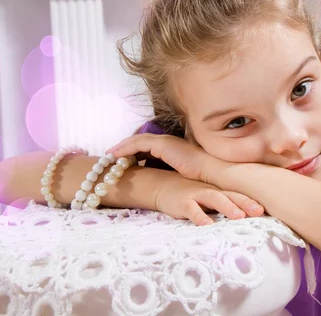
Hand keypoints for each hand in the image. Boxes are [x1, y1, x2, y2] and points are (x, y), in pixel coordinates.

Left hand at [106, 133, 225, 183]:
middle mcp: (167, 141)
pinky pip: (138, 144)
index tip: (122, 158)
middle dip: (124, 147)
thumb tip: (160, 180)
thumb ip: (170, 173)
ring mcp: (165, 141)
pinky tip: (115, 155)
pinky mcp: (162, 145)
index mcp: (172, 146)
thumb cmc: (201, 176)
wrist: (212, 171)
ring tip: (109, 155)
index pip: (147, 145)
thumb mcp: (182, 174)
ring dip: (121, 147)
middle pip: (139, 141)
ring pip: (136, 140)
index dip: (134, 150)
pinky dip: (125, 148)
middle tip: (109, 155)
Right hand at [156, 173, 264, 225]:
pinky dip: (199, 216)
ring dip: (228, 207)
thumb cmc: (191, 195)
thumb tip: (247, 221)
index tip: (267, 210)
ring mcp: (197, 195)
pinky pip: (192, 209)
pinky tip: (207, 225)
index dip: (252, 201)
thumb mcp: (209, 199)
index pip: (239, 195)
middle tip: (259, 211)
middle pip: (231, 195)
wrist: (162, 186)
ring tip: (239, 217)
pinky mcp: (183, 202)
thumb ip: (225, 206)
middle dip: (246, 203)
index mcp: (220, 191)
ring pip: (215, 199)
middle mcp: (211, 191)